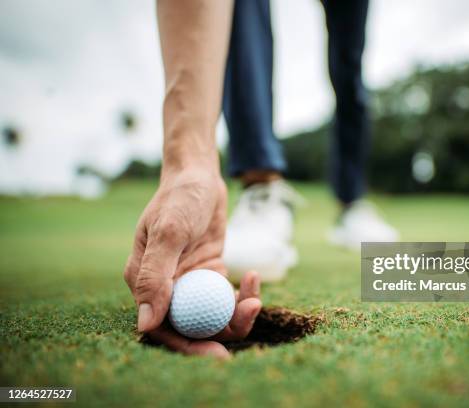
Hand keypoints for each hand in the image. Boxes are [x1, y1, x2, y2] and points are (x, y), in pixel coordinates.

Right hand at [123, 170, 261, 357]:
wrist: (199, 177)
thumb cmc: (179, 198)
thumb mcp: (168, 232)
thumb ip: (155, 276)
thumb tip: (146, 324)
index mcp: (144, 282)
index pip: (162, 327)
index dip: (188, 346)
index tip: (217, 353)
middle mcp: (166, 287)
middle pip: (191, 326)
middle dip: (219, 335)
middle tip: (247, 324)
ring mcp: (190, 282)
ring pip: (213, 315)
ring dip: (237, 313)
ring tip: (255, 298)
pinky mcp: (210, 274)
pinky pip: (227, 297)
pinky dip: (243, 293)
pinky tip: (253, 276)